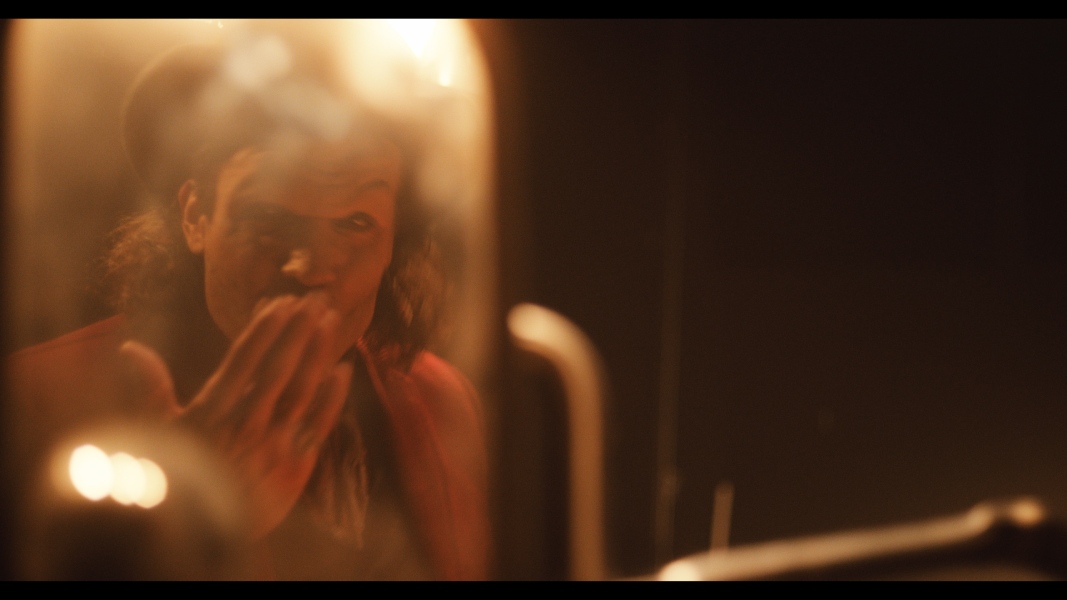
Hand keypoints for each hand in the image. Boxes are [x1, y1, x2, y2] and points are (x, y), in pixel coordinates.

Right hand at [119, 294, 351, 538]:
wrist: (205, 538)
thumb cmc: (180, 480)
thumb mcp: (158, 436)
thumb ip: (152, 389)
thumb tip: (130, 348)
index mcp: (212, 414)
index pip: (243, 361)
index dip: (263, 329)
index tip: (279, 303)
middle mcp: (247, 425)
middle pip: (278, 368)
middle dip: (297, 330)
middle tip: (315, 299)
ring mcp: (276, 445)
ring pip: (303, 389)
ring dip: (318, 352)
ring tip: (330, 320)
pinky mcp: (298, 466)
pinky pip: (320, 424)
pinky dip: (333, 396)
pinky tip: (343, 369)